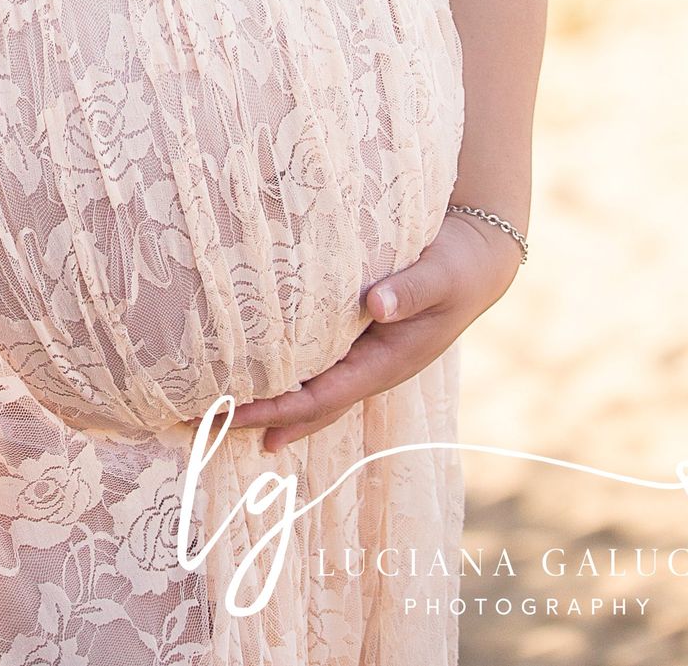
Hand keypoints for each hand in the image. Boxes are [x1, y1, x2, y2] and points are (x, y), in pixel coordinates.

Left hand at [196, 209, 523, 454]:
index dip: (279, 409)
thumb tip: (376, 305)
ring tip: (221, 417)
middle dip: (261, 417)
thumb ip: (410, 290)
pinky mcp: (363, 337)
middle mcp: (371, 368)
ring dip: (272, 405)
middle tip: (206, 427)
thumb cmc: (458, 266)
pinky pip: (319, 367)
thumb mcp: (440, 275)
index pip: (322, 397)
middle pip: (309, 406)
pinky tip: (264, 378)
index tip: (236, 416)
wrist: (481, 259)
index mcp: (386, 362)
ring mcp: (367, 356)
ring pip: (313, 391)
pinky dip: (290, 379)